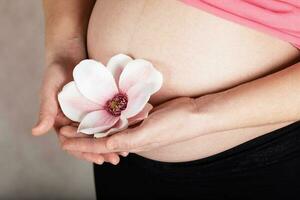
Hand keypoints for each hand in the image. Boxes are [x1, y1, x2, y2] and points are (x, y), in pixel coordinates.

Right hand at [31, 38, 124, 163]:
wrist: (70, 51)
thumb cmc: (56, 70)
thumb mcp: (50, 89)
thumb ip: (46, 110)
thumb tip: (36, 132)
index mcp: (62, 121)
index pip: (73, 142)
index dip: (85, 152)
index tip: (99, 159)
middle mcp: (76, 119)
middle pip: (89, 140)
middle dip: (102, 151)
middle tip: (117, 158)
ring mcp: (89, 112)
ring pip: (100, 131)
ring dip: (111, 141)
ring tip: (125, 150)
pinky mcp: (100, 103)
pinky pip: (109, 116)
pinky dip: (117, 124)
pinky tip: (128, 130)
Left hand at [62, 96, 201, 153]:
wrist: (193, 114)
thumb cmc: (173, 124)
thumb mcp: (149, 133)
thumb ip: (127, 140)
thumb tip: (106, 145)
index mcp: (130, 143)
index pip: (99, 145)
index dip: (80, 142)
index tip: (63, 138)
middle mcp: (131, 137)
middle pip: (101, 139)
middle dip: (82, 137)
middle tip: (64, 131)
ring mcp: (137, 128)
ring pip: (109, 131)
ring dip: (92, 128)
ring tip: (78, 123)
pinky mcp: (142, 119)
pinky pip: (120, 121)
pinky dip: (108, 120)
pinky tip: (103, 115)